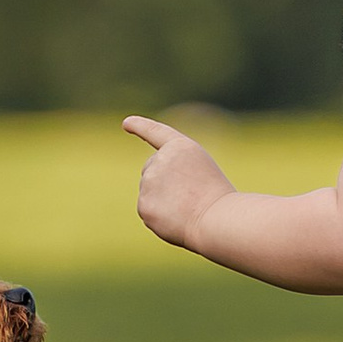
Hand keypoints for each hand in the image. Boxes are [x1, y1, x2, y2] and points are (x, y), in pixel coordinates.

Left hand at [123, 115, 234, 251]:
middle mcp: (161, 160)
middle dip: (161, 182)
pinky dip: (159, 217)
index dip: (139, 126)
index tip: (126, 123)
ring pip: (148, 192)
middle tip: (187, 196)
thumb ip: (175, 170)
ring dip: (162, 201)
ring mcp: (149, 182)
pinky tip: (176, 218)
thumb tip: (150, 190)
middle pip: (150, 170)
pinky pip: (147, 210)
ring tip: (186, 208)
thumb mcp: (201, 171)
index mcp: (180, 147)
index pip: (155, 132)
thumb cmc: (215, 197)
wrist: (215, 218)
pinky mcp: (143, 204)